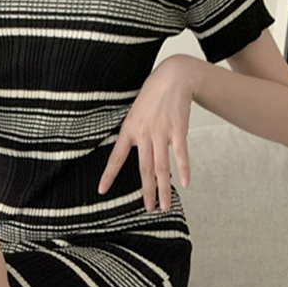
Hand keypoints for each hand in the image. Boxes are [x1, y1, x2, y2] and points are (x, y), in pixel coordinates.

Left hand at [97, 57, 192, 210]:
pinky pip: (181, 153)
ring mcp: (161, 132)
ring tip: (165, 205)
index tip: (102, 190)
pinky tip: (185, 183)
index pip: (116, 157)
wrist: (172, 77)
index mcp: (129, 131)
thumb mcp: (135, 114)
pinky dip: (183, 168)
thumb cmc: (153, 97)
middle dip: (146, 191)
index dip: (109, 175)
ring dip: (164, 188)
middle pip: (144, 169)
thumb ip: (134, 136)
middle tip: (148, 209)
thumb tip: (132, 154)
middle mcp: (144, 133)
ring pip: (162, 166)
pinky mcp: (178, 129)